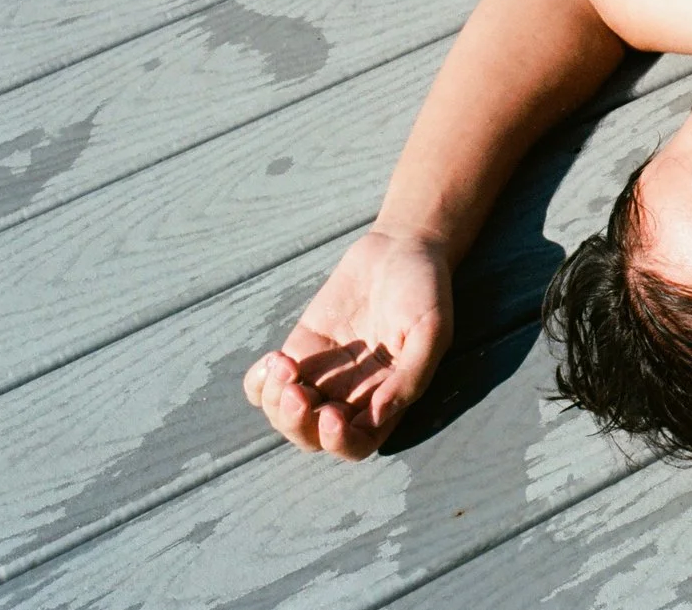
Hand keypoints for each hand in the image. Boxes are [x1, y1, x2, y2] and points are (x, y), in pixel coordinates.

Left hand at [243, 228, 451, 459]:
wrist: (400, 248)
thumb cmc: (426, 289)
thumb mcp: (431, 329)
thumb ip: (411, 376)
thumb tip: (377, 416)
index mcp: (387, 399)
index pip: (356, 444)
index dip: (340, 442)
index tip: (333, 414)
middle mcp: (351, 396)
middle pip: (312, 437)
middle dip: (297, 423)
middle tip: (297, 391)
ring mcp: (321, 376)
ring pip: (284, 415)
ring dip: (275, 403)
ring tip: (282, 364)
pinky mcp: (299, 352)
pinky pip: (266, 386)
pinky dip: (259, 384)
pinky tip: (273, 360)